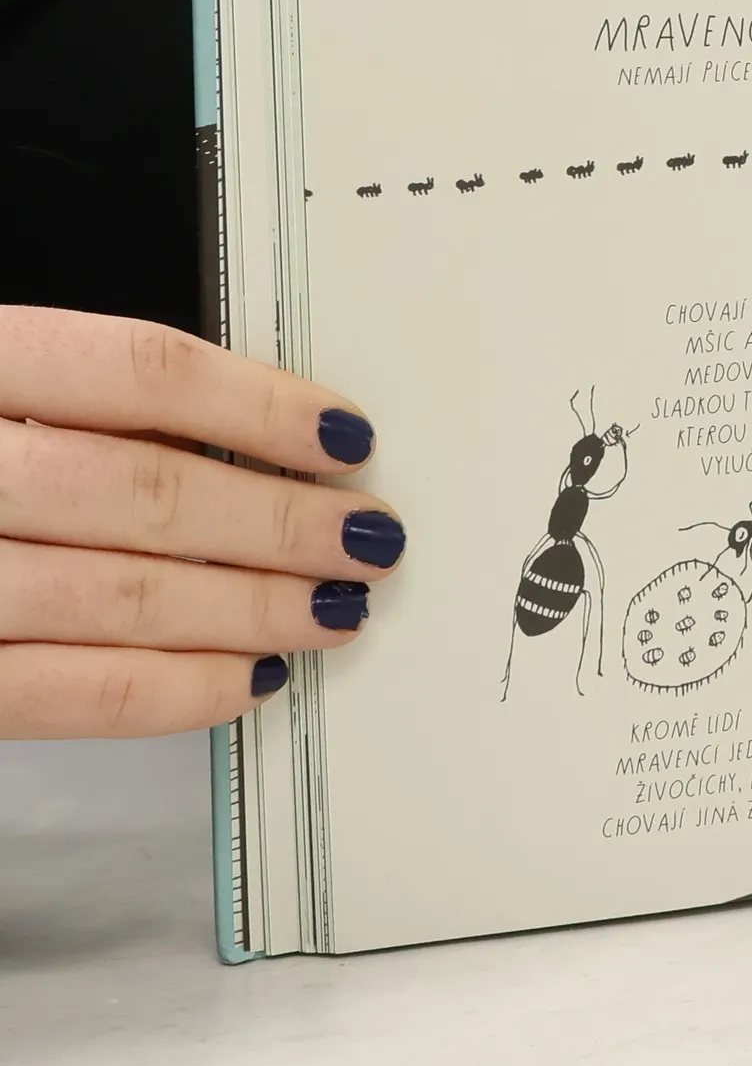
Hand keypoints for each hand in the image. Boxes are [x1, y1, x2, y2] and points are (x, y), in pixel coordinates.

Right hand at [0, 308, 403, 737]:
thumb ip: (80, 401)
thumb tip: (251, 436)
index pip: (133, 371)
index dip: (257, 406)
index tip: (347, 437)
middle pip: (142, 491)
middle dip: (277, 521)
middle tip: (368, 538)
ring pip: (118, 597)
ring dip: (250, 608)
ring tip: (335, 609)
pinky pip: (68, 695)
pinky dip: (174, 692)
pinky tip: (249, 679)